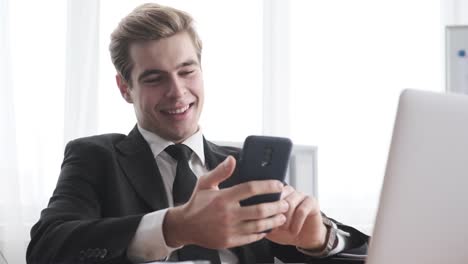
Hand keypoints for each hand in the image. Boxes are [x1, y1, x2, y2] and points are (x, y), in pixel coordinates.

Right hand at [163, 156, 289, 248]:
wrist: (185, 227)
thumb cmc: (197, 203)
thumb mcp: (205, 183)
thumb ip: (220, 171)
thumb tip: (232, 159)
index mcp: (223, 197)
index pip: (250, 189)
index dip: (267, 186)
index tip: (278, 185)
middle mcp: (227, 214)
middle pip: (259, 210)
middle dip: (276, 206)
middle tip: (285, 203)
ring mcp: (229, 229)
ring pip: (258, 226)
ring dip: (273, 221)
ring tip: (281, 216)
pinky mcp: (229, 241)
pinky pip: (251, 238)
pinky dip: (262, 233)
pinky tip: (268, 228)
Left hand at [266, 185, 327, 249]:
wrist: (304, 239)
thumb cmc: (285, 231)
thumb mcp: (270, 227)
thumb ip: (261, 220)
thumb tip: (252, 217)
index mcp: (277, 193)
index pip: (268, 194)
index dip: (265, 208)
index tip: (264, 222)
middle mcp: (289, 191)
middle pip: (278, 197)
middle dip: (275, 215)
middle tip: (275, 227)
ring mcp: (301, 195)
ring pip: (289, 203)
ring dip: (286, 220)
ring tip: (285, 230)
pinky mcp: (312, 202)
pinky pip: (302, 210)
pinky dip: (296, 223)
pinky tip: (294, 231)